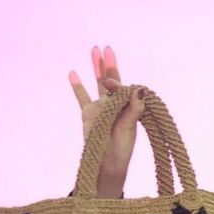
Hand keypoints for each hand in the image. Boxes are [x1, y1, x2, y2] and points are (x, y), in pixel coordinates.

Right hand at [68, 45, 146, 198]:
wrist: (107, 163)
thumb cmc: (122, 147)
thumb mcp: (130, 126)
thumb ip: (135, 106)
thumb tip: (140, 87)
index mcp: (127, 105)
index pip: (121, 85)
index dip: (115, 80)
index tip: (110, 82)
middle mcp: (114, 104)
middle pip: (111, 79)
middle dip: (109, 64)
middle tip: (106, 48)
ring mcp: (100, 108)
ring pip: (98, 84)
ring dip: (96, 68)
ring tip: (94, 50)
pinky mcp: (88, 114)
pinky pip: (82, 97)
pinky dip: (77, 86)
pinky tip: (73, 73)